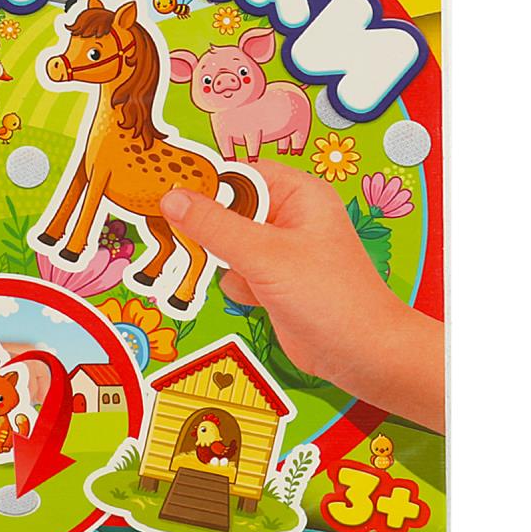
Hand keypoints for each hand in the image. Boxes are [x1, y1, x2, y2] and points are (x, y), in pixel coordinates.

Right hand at [160, 160, 443, 431]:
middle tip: (189, 240)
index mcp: (298, 193)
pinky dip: (237, 285)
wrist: (364, 357)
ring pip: (227, 242)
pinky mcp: (273, 280)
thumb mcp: (265, 256)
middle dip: (211, 230)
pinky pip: (236, 271)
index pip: (239, 174)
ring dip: (223, 261)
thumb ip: (215, 226)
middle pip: (229, 208)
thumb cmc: (330, 297)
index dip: (204, 184)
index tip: (166, 195)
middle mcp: (289, 216)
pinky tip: (256, 300)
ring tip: (242, 277)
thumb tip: (170, 199)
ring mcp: (280, 250)